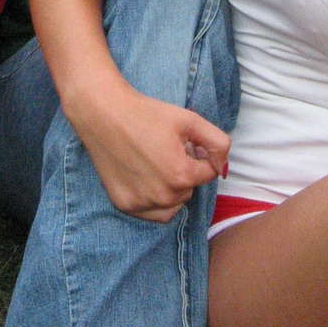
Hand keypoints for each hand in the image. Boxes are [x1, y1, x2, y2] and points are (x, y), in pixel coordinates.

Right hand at [74, 81, 228, 221]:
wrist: (103, 113)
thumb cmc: (146, 113)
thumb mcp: (189, 119)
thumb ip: (217, 142)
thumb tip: (224, 167)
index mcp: (181, 175)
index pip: (208, 172)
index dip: (200, 153)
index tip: (184, 141)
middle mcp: (162, 196)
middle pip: (190, 189)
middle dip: (185, 171)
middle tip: (167, 149)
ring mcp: (141, 204)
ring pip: (173, 205)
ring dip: (172, 189)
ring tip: (157, 163)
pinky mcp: (124, 205)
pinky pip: (152, 213)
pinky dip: (154, 200)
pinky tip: (145, 177)